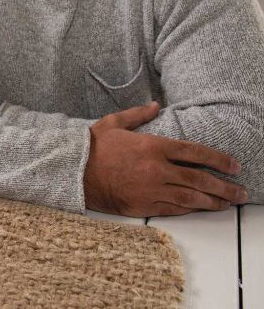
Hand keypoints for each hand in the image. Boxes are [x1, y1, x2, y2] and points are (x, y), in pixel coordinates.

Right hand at [84, 102, 246, 216]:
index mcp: (152, 146)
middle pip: (200, 179)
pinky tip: (200, 208)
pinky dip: (190, 209)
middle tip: (241, 191)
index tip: (234, 166)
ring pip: (191, 198)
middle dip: (224, 186)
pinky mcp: (144, 205)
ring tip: (227, 203)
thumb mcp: (113, 123)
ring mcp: (152, 189)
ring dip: (213, 201)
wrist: (74, 171)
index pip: (195, 153)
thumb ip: (137, 115)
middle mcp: (157, 169)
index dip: (219, 160)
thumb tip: (155, 105)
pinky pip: (174, 209)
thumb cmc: (93, 146)